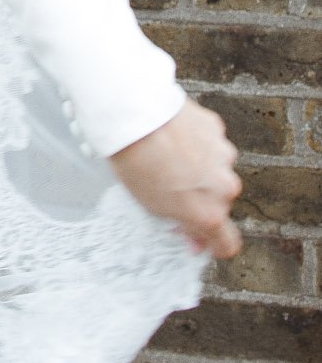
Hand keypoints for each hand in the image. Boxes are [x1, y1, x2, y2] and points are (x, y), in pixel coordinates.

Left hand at [110, 100, 242, 259]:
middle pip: (219, 201)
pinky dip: (197, 143)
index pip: (227, 243)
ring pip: (216, 170)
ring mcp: (224, 156)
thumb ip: (182, 224)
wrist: (135, 118)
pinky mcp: (217, 129)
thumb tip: (194, 237)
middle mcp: (225, 187)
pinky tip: (173, 136)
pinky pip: (210, 143)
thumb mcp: (153, 208)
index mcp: (210, 214)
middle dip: (201, 198)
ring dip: (200, 168)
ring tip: (169, 156)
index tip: (200, 238)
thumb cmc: (138, 164)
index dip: (213, 243)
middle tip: (172, 187)